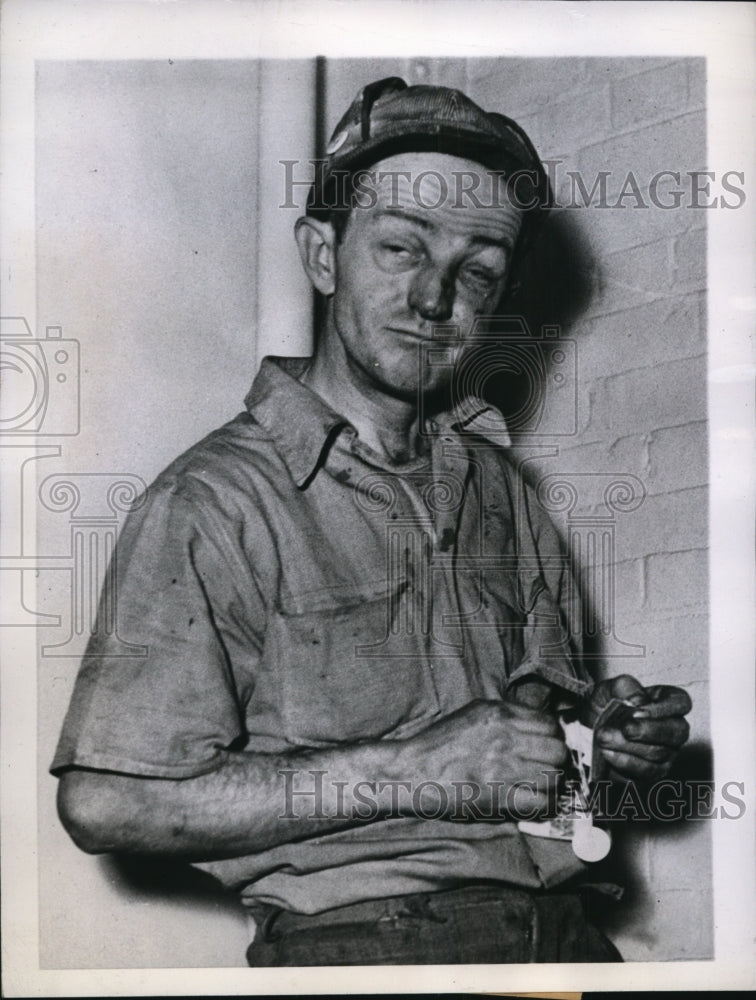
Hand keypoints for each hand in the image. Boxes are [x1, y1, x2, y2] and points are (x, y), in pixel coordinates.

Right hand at [409, 699, 567, 818]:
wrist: (412, 771)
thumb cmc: (439, 745)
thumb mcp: (472, 715)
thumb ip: (504, 716)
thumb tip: (537, 726)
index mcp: (498, 713)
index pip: (549, 724)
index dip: (553, 737)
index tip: (547, 746)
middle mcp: (505, 736)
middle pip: (557, 750)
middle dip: (557, 761)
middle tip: (547, 769)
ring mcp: (503, 766)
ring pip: (553, 776)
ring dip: (551, 785)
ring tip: (541, 787)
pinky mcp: (498, 795)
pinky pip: (540, 801)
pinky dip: (543, 805)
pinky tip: (534, 803)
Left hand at [588, 674, 690, 781]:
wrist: (589, 732)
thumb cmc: (605, 706)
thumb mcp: (609, 688)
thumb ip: (625, 687)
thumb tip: (640, 701)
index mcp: (665, 700)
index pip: (681, 702)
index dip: (664, 708)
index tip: (639, 711)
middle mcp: (672, 726)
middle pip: (677, 732)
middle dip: (648, 731)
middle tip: (625, 729)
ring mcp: (667, 751)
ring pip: (659, 752)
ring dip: (629, 746)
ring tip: (604, 738)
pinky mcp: (654, 771)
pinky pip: (647, 771)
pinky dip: (626, 762)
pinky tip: (608, 753)